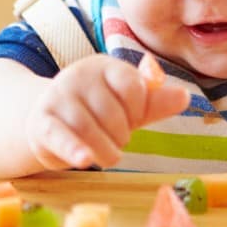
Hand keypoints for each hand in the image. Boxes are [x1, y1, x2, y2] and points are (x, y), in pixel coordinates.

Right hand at [25, 54, 189, 169]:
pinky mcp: (41, 122)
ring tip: (107, 157)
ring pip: (88, 128)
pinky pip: (59, 135)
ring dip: (104, 150)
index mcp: (104, 66)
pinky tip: (85, 160)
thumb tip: (184, 96)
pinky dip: (73, 149)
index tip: (132, 118)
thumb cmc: (97, 114)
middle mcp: (78, 76)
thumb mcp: (128, 107)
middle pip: (111, 111)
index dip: (138, 110)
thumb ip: (155, 102)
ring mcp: (57, 98)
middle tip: (116, 140)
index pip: (132, 86)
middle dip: (120, 134)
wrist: (49, 123)